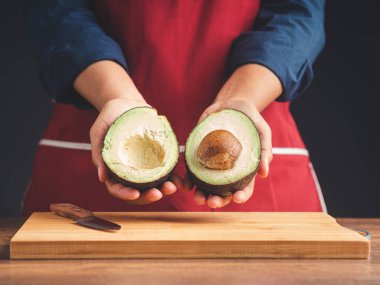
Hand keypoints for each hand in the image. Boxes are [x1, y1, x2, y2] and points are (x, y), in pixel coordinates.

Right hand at [90, 97, 182, 204]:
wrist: (126, 104)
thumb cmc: (109, 117)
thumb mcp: (99, 132)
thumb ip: (99, 153)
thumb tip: (102, 178)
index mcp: (113, 170)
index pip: (117, 188)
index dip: (125, 194)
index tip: (135, 194)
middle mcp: (129, 173)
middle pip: (137, 192)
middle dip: (147, 196)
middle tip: (158, 194)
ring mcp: (144, 168)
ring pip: (152, 185)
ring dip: (162, 190)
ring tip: (171, 188)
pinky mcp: (157, 160)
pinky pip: (165, 172)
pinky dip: (172, 178)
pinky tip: (179, 181)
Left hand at [183, 64, 279, 207]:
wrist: (232, 105)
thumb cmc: (250, 121)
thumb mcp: (262, 133)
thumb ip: (265, 151)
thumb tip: (264, 174)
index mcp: (243, 170)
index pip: (243, 188)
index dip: (241, 196)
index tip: (236, 198)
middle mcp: (227, 171)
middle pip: (223, 192)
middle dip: (218, 200)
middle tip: (212, 202)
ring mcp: (212, 165)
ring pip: (206, 186)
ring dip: (201, 194)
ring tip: (197, 198)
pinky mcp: (200, 156)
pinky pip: (193, 171)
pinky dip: (189, 180)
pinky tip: (185, 185)